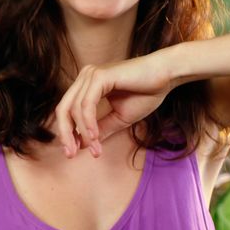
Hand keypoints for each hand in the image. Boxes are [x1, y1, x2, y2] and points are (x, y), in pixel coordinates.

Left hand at [54, 54, 172, 157]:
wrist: (167, 76)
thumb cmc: (147, 93)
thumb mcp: (120, 117)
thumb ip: (101, 129)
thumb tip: (81, 144)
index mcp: (88, 84)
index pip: (68, 110)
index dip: (67, 132)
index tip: (73, 152)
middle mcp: (86, 77)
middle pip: (63, 109)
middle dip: (66, 134)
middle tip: (72, 154)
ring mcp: (91, 75)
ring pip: (74, 109)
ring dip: (82, 133)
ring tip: (95, 149)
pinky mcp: (100, 76)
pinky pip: (86, 105)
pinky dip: (88, 123)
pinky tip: (95, 137)